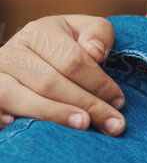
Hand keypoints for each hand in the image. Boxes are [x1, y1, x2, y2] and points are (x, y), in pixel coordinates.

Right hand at [0, 15, 122, 133]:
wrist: (30, 64)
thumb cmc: (66, 52)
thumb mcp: (84, 34)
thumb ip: (97, 33)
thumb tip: (94, 52)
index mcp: (38, 32)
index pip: (71, 60)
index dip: (99, 83)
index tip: (119, 101)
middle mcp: (11, 52)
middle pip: (49, 82)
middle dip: (87, 104)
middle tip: (114, 124)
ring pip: (20, 97)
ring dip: (56, 114)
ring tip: (84, 125)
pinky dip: (12, 119)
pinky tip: (38, 130)